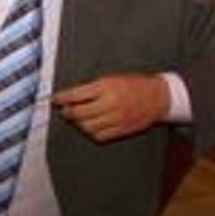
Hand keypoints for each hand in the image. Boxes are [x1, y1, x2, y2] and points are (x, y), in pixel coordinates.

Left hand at [53, 74, 169, 142]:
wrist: (158, 96)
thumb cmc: (133, 85)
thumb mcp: (110, 79)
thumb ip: (90, 88)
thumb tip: (69, 97)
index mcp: (106, 87)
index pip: (76, 95)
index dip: (62, 98)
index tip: (55, 99)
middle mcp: (110, 103)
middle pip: (79, 113)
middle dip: (67, 112)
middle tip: (64, 110)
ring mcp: (117, 118)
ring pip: (87, 127)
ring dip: (78, 123)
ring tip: (77, 118)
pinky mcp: (122, 129)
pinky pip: (99, 136)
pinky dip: (91, 132)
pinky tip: (90, 126)